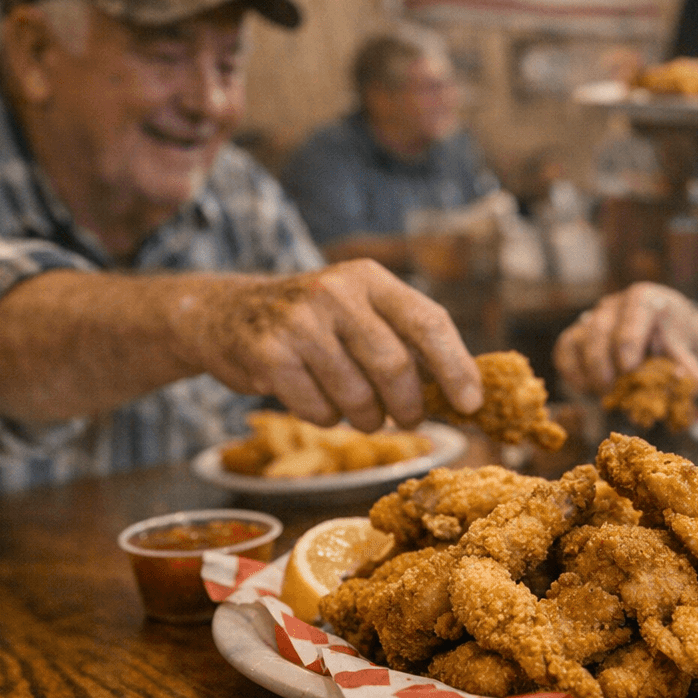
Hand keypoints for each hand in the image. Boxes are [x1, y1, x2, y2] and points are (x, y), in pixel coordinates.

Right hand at [175, 259, 481, 431]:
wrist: (226, 313)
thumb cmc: (314, 322)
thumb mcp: (359, 309)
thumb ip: (405, 338)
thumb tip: (464, 389)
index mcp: (370, 278)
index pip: (428, 321)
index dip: (455, 366)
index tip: (471, 403)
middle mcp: (336, 292)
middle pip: (395, 366)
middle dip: (409, 405)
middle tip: (409, 419)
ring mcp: (300, 322)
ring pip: (358, 396)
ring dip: (367, 418)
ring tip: (360, 411)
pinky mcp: (269, 354)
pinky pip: (319, 410)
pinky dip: (327, 418)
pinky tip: (317, 401)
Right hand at [553, 282, 697, 395]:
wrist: (671, 341)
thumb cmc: (681, 343)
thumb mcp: (692, 350)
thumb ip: (690, 365)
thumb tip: (696, 383)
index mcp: (647, 299)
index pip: (634, 309)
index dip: (629, 338)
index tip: (628, 368)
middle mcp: (615, 304)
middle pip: (599, 327)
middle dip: (602, 361)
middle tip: (610, 389)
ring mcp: (594, 318)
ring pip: (577, 338)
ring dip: (586, 369)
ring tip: (600, 392)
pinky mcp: (580, 336)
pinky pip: (564, 349)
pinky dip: (570, 370)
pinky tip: (585, 389)